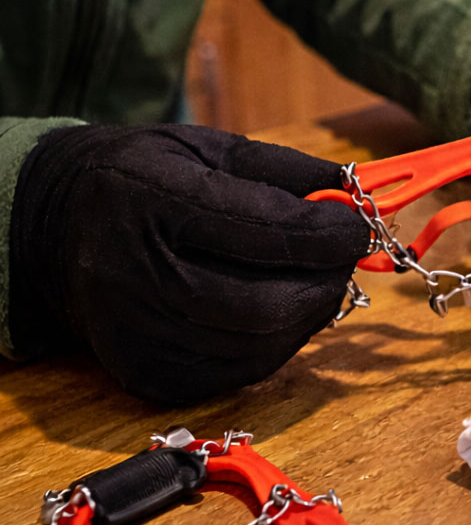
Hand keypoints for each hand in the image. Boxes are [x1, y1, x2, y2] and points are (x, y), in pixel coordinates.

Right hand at [9, 124, 368, 402]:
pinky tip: (276, 311)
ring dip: (307, 315)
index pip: (263, 230)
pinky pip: (241, 370)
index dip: (327, 235)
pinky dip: (277, 342)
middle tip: (343, 260)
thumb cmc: (144, 182)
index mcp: (148, 198)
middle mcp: (134, 274)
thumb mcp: (205, 149)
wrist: (58, 233)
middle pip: (265, 304)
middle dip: (325, 282)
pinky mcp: (148, 374)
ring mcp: (138, 334)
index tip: (358, 228)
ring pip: (261, 345)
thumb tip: (355, 194)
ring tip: (314, 282)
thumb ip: (283, 171)